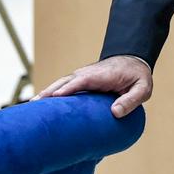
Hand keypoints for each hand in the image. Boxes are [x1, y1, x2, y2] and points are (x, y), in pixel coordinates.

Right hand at [32, 55, 152, 118]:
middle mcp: (88, 74)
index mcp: (102, 75)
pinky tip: (40, 105)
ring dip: (46, 93)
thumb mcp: (143, 88)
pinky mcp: (79, 81)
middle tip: (34, 106)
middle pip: (65, 82)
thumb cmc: (137, 76)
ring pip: (60, 84)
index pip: (82, 81)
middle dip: (50, 92)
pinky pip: (63, 87)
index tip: (54, 98)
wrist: (133, 61)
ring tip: (30, 108)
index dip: (68, 89)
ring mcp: (82, 76)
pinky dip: (50, 94)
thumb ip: (131, 100)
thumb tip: (115, 113)